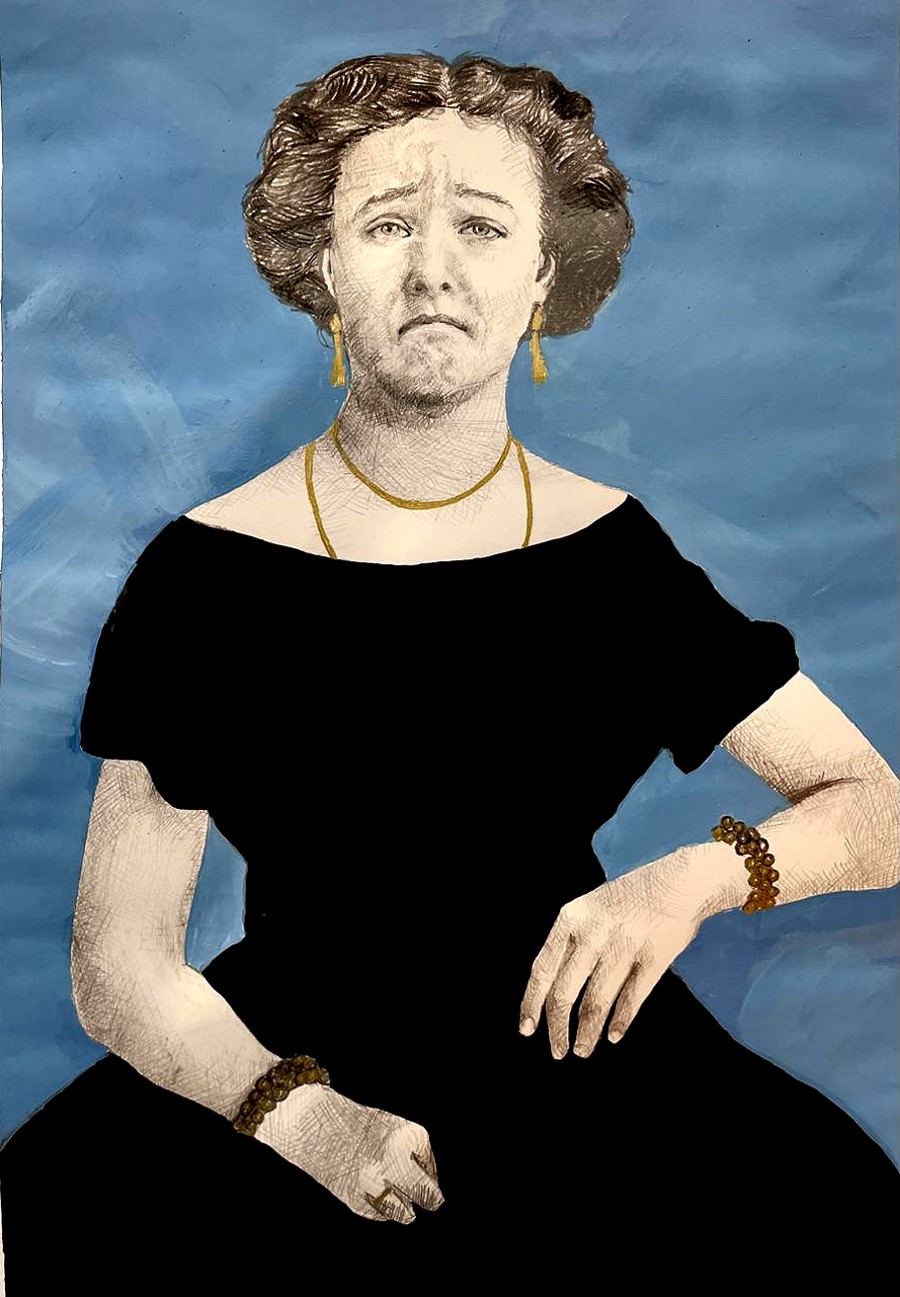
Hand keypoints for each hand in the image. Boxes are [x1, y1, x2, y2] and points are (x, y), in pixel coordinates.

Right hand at [257, 1083, 443, 1222]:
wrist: (312, 1123)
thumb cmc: (356, 1123)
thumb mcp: (392, 1128)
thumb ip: (412, 1154)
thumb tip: (429, 1186)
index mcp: (409, 1137)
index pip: (430, 1168)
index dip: (426, 1170)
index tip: (421, 1170)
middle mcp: (396, 1161)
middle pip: (427, 1194)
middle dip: (430, 1198)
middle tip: (432, 1201)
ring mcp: (375, 1183)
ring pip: (405, 1213)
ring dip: (404, 1209)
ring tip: (401, 1203)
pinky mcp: (356, 1201)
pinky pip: (380, 1215)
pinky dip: (380, 1209)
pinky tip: (372, 1194)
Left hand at [519, 851, 710, 1057]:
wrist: (680, 881)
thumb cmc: (631, 897)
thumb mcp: (589, 907)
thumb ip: (571, 942)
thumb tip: (552, 989)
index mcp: (571, 919)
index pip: (543, 968)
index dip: (532, 1002)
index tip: (527, 1029)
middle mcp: (592, 933)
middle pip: (565, 992)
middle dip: (557, 1028)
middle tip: (557, 1051)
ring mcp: (623, 946)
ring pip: (595, 1003)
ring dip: (587, 1033)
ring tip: (582, 1050)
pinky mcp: (653, 959)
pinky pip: (630, 1000)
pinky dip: (619, 1022)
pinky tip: (613, 1036)